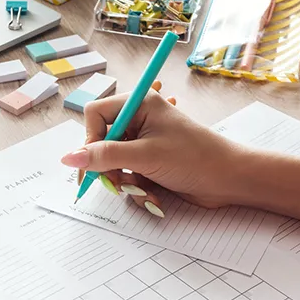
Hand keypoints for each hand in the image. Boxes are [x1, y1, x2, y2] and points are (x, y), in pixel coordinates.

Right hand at [61, 83, 248, 216]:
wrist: (230, 180)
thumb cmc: (195, 158)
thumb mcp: (144, 156)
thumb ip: (104, 157)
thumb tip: (69, 158)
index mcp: (139, 104)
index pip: (95, 115)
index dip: (90, 140)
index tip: (94, 163)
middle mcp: (139, 120)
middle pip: (101, 142)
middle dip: (109, 168)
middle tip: (118, 184)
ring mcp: (144, 143)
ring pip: (113, 164)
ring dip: (125, 183)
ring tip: (145, 191)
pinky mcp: (150, 163)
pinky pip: (128, 177)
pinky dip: (137, 189)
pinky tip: (155, 195)